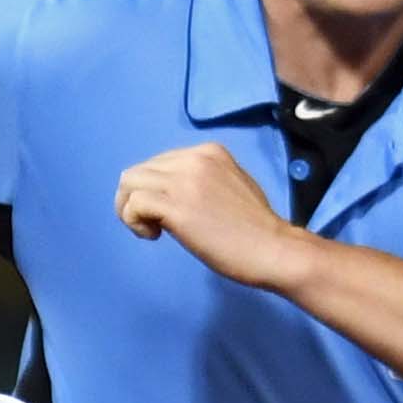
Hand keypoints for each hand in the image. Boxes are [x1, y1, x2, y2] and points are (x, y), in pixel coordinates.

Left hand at [114, 143, 314, 292]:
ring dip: (129, 209)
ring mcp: (184, 181)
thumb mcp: (232, 187)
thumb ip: (204, 182)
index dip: (156, 190)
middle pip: (139, 171)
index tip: (169, 214)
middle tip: (154, 225)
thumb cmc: (256, 229)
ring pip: (129, 182)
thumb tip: (175, 193)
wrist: (272, 249)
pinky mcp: (176, 206)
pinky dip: (134, 221)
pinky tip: (155, 236)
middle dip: (136, 199)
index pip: (160, 162)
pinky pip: (133, 204)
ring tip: (152, 229)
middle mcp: (193, 159)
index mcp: (208, 152)